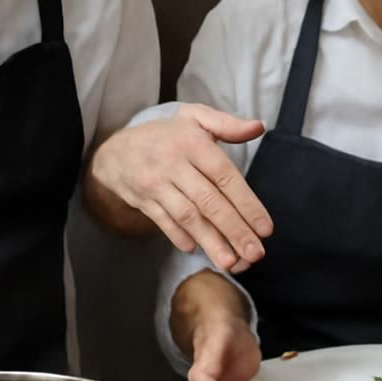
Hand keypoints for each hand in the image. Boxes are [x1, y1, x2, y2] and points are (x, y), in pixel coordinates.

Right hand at [90, 104, 270, 271]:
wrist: (116, 150)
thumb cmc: (167, 135)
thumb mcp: (195, 117)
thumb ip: (228, 124)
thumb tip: (259, 127)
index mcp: (193, 143)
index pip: (225, 177)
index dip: (246, 203)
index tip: (265, 229)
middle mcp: (173, 165)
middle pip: (208, 202)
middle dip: (234, 230)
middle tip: (255, 254)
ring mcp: (156, 185)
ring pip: (188, 217)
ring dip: (211, 242)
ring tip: (232, 263)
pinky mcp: (143, 202)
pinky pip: (164, 223)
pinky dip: (180, 237)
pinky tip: (198, 251)